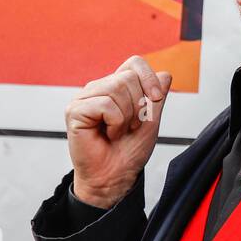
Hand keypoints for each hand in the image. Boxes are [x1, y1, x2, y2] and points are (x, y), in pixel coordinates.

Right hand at [65, 56, 171, 208]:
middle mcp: (99, 88)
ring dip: (127, 116)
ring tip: (118, 131)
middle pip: (128, 76)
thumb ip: (156, 97)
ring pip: (117, 87)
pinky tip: (108, 134)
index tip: (156, 99)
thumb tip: (165, 74)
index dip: (149, 77)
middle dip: (139, 105)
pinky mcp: (75, 111)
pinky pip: (105, 104)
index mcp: (115, 87)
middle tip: (131, 126)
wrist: (115, 177)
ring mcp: (85, 98)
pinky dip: (115, 123)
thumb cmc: (129, 152)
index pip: (134, 63)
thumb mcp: (151, 120)